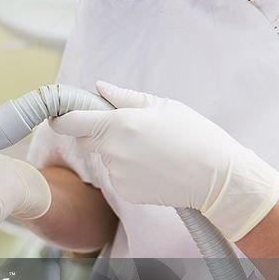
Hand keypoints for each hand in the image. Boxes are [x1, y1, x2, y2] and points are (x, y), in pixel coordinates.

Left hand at [50, 81, 278, 240]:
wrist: (218, 177)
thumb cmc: (194, 135)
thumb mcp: (163, 107)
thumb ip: (125, 97)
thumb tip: (99, 87)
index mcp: (119, 123)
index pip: (70, 122)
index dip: (61, 118)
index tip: (60, 116)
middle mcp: (112, 149)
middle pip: (86, 140)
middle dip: (98, 133)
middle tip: (130, 131)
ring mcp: (117, 173)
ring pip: (105, 159)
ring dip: (118, 153)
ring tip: (153, 151)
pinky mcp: (124, 192)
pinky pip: (117, 177)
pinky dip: (129, 172)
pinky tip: (154, 168)